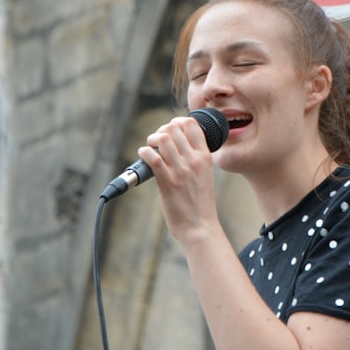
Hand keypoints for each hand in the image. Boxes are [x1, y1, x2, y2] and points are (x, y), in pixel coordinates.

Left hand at [137, 115, 220, 242]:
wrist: (200, 227)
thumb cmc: (201, 204)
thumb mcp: (205, 175)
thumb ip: (196, 160)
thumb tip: (179, 147)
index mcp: (205, 157)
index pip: (192, 124)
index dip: (177, 122)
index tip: (170, 130)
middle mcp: (194, 160)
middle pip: (174, 128)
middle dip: (161, 130)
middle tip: (157, 141)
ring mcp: (181, 171)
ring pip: (163, 139)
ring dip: (152, 140)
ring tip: (149, 148)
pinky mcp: (168, 182)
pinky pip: (153, 158)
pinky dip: (145, 152)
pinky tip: (143, 155)